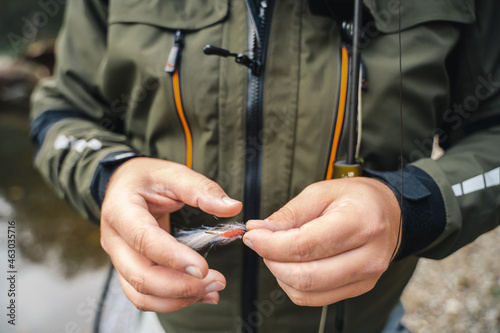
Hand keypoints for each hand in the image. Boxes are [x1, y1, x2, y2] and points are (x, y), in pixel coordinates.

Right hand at [100, 157, 241, 311]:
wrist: (126, 185)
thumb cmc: (148, 178)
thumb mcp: (173, 173)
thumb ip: (202, 189)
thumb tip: (233, 207)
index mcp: (120, 209)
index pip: (143, 239)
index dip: (172, 257)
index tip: (203, 268)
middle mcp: (113, 239)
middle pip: (140, 275)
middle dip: (180, 286)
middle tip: (217, 281)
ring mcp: (119, 258)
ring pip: (141, 293)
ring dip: (178, 299)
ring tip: (212, 290)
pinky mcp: (129, 270)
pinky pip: (145, 295)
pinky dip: (172, 301)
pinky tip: (200, 294)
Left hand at [243, 177, 400, 305]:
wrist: (389, 212)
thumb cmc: (356, 198)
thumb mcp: (321, 192)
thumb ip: (289, 214)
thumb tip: (259, 230)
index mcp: (361, 223)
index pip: (306, 246)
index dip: (271, 245)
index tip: (254, 236)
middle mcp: (368, 255)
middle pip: (306, 276)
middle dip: (272, 261)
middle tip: (262, 244)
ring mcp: (366, 277)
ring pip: (308, 292)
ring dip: (281, 275)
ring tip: (278, 252)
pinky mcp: (360, 288)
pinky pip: (316, 299)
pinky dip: (294, 285)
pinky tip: (292, 265)